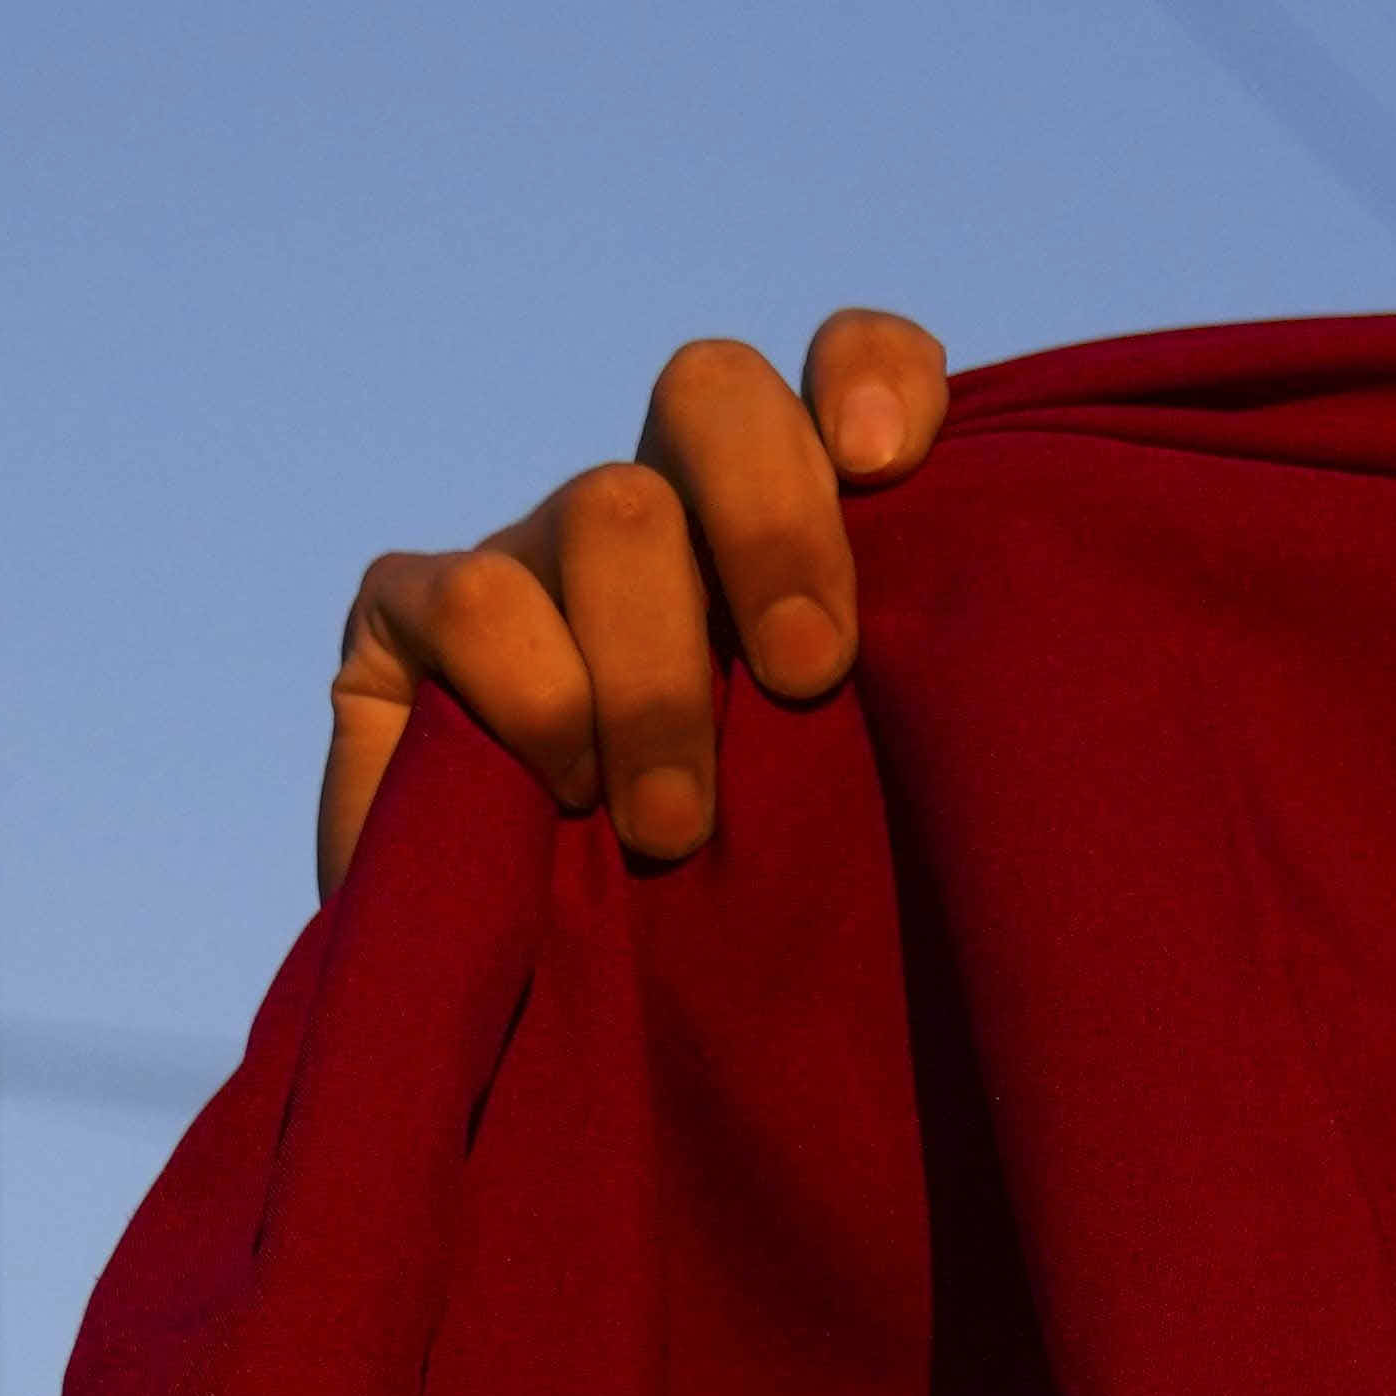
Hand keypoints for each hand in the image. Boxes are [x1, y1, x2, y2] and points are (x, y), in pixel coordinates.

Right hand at [319, 307, 955, 890]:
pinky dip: (539, 701)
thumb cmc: (733, 919)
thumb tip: (991, 675)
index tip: (890, 464)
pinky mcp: (404, 615)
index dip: (876, 373)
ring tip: (678, 826)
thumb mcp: (844, 815)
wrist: (540, 1024)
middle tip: (807, 673)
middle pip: (711, 391)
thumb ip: (903, 715)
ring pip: (610, 513)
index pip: (846, 371)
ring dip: (659, 678)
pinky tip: (564, 796)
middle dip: (774, 521)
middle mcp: (661, 513)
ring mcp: (530, 551)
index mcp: (785, 530)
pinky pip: (477, 601)